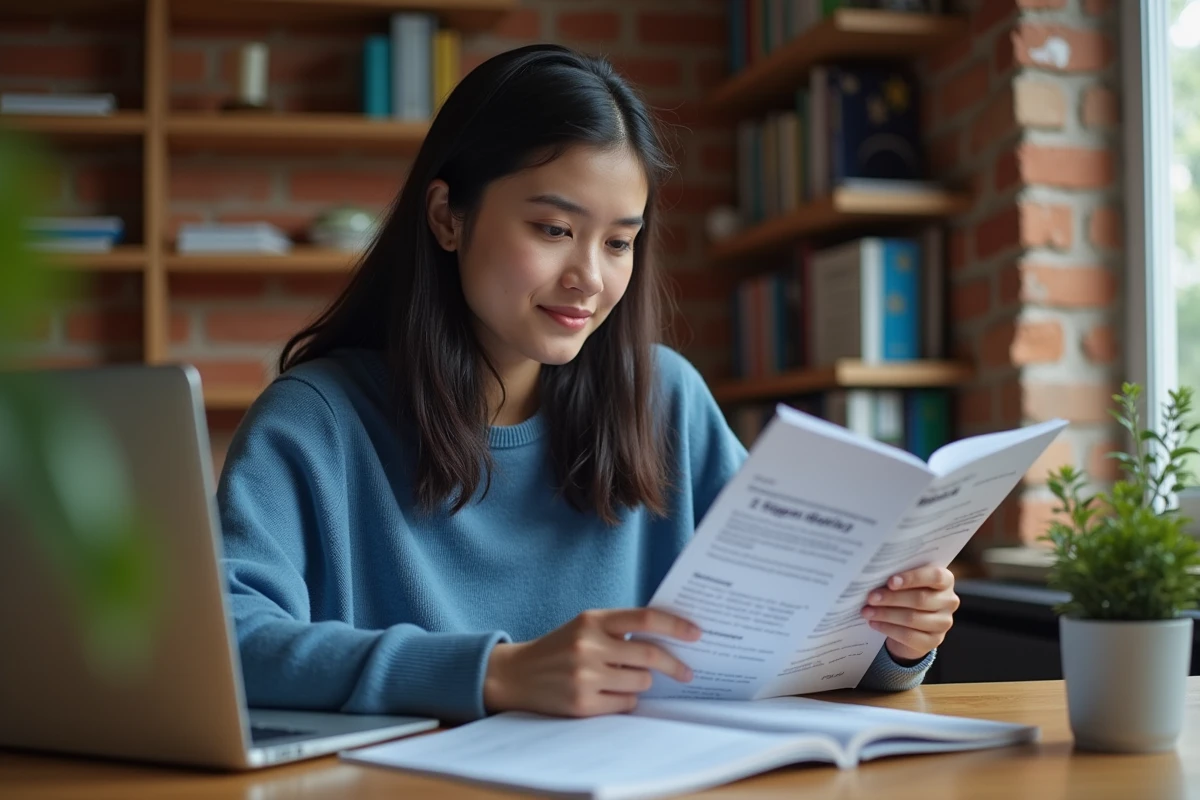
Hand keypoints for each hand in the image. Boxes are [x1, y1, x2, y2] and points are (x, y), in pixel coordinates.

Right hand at [483, 608, 700, 716]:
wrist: (515, 675)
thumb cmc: (560, 648)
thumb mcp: (585, 628)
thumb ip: (620, 630)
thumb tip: (669, 640)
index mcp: (593, 620)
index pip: (645, 617)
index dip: (675, 625)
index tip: (697, 633)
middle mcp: (589, 645)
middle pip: (650, 655)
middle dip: (674, 665)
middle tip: (687, 672)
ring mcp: (585, 675)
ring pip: (641, 683)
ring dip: (641, 683)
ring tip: (622, 680)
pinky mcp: (583, 703)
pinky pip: (626, 705)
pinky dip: (625, 701)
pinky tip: (608, 695)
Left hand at [861, 564, 957, 664]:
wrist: (910, 623)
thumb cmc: (906, 593)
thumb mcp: (906, 582)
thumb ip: (899, 577)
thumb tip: (875, 575)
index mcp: (946, 580)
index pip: (935, 576)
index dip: (913, 578)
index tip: (890, 581)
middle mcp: (949, 601)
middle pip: (920, 599)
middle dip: (892, 598)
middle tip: (871, 597)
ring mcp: (943, 623)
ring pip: (913, 618)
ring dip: (886, 614)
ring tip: (867, 611)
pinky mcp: (933, 641)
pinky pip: (909, 636)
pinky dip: (888, 628)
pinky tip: (874, 623)